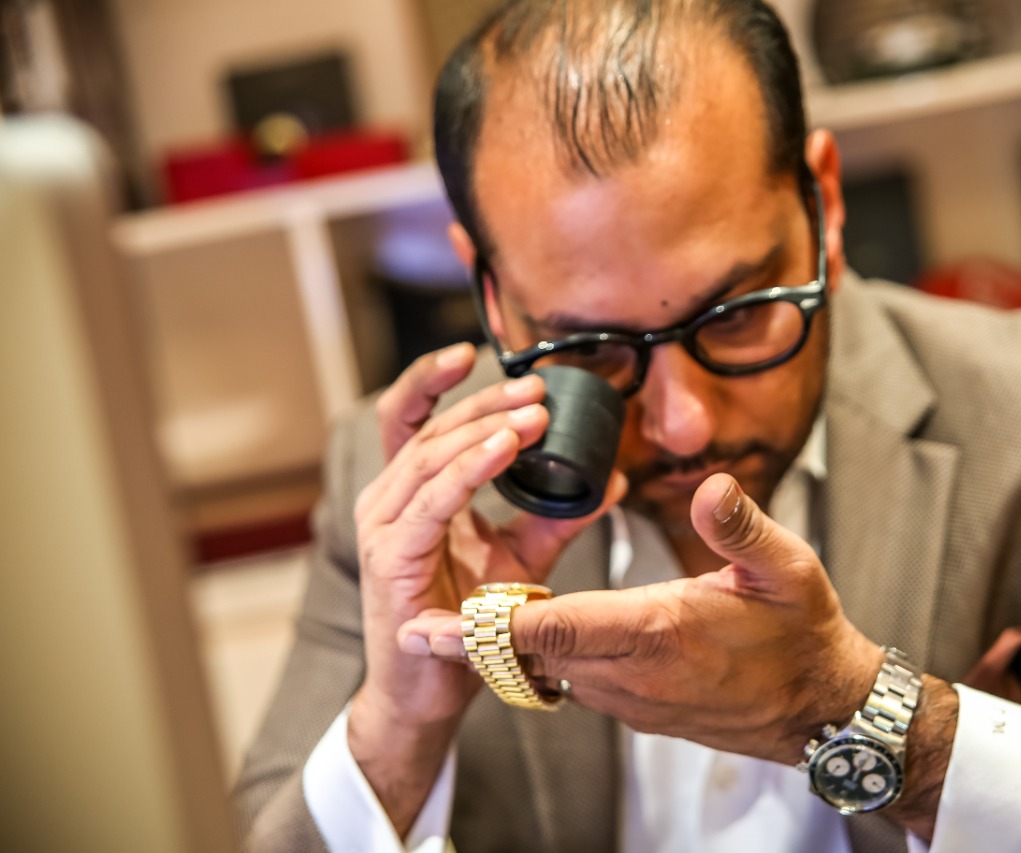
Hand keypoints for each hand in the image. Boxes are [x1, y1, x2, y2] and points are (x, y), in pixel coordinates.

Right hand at [348, 342, 625, 832]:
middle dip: (483, 402)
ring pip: (426, 457)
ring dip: (481, 427)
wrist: (431, 692)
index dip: (432, 379)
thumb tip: (612, 480)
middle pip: (428, 429)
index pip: (410, 418)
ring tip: (533, 413)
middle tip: (538, 389)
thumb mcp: (520, 559)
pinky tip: (505, 449)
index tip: (475, 351)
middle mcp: (386, 502)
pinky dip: (467, 470)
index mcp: (408, 492)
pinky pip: (431, 504)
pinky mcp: (390, 562)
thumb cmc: (467, 621)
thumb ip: (557, 518)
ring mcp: (382, 531)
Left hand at [406, 472, 880, 762]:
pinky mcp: (635, 707)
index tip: (432, 623)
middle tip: (420, 621)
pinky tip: (529, 627)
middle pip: (531, 656)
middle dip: (476, 638)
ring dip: (506, 646)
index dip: (490, 626)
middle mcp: (633, 674)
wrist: (818, 707)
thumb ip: (741, 527)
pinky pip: (571, 680)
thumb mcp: (788, 569)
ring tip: (459, 619)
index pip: (555, 629)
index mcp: (659, 631)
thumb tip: (714, 484)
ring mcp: (630, 698)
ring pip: (546, 671)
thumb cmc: (801, 634)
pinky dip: (541, 657)